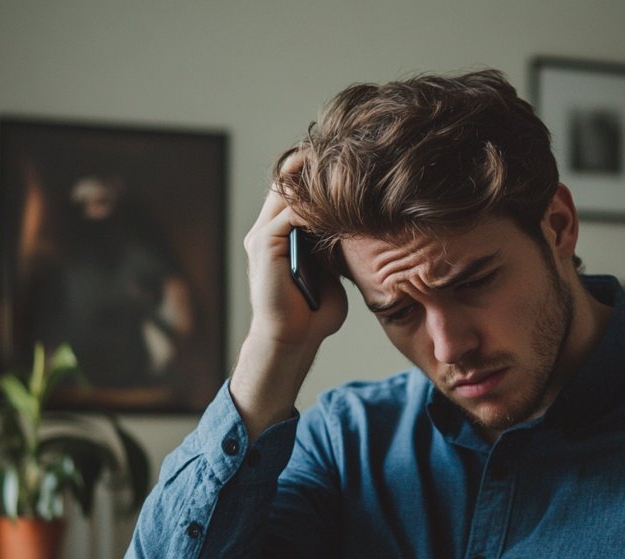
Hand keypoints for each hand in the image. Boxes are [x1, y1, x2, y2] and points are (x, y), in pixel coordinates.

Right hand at [242, 154, 346, 347]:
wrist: (292, 341)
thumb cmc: (314, 315)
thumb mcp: (331, 272)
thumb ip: (335, 249)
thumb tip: (362, 229)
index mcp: (280, 236)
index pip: (293, 191)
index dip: (316, 175)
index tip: (349, 164)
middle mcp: (266, 231)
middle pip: (286, 181)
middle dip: (313, 165)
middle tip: (346, 151)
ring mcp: (262, 236)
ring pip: (286, 191)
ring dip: (314, 180)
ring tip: (345, 168)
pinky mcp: (264, 244)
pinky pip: (290, 213)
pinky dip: (313, 205)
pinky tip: (339, 202)